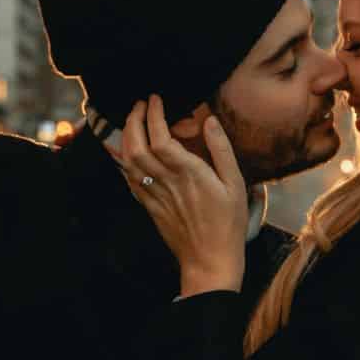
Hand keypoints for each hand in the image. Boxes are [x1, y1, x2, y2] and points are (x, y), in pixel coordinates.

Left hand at [119, 95, 247, 297]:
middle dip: (133, 120)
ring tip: (133, 121)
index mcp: (189, 173)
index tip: (155, 99)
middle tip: (139, 104)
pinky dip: (124, 161)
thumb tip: (209, 120)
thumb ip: (221, 150)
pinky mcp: (149, 206)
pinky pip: (129, 180)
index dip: (154, 114)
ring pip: (128, 161)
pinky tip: (129, 151)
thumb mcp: (235, 184)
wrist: (210, 260)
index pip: (161, 136)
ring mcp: (155, 195)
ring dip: (126, 137)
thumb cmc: (228, 223)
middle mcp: (167, 181)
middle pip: (137, 145)